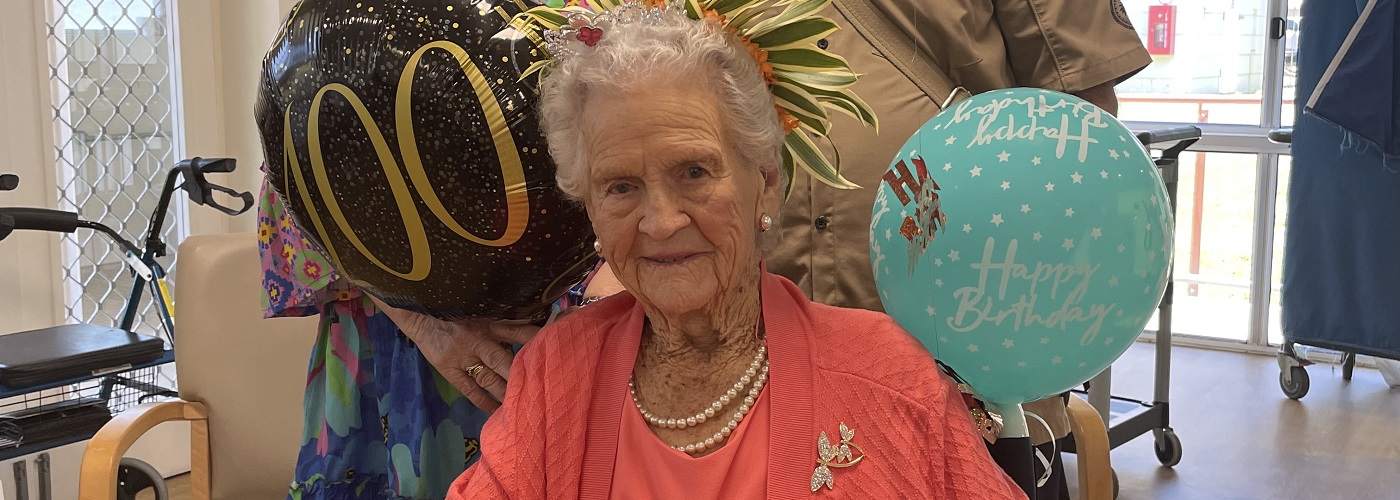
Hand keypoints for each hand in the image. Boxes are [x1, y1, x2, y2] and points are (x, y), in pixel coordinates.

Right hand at [370, 298, 539, 412]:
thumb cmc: (453, 305)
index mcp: (490, 319)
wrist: (417, 309)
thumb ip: (503, 313)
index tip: (559, 352)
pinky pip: (469, 389)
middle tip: (545, 390)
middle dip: (525, 376)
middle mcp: (479, 338)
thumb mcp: (481, 303)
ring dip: (508, 391)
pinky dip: (484, 401)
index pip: (521, 331)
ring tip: (527, 405)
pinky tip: (497, 411)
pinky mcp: (448, 368)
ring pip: (491, 378)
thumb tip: (536, 318)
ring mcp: (463, 355)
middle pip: (507, 361)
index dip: (539, 342)